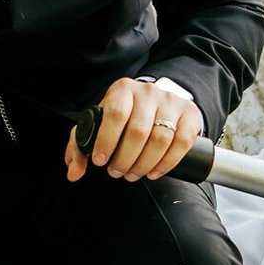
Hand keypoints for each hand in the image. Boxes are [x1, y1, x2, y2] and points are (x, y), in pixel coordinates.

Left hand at [65, 77, 202, 182]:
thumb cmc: (122, 117)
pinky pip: (182, 142)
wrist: (156, 103)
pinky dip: (167, 163)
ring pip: (161, 139)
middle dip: (125, 159)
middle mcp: (148, 92)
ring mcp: (171, 102)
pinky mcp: (189, 114)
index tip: (100, 161)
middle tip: (117, 172)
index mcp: (122, 90)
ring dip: (145, 164)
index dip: (107, 140)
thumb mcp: (98, 125)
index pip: (115, 114)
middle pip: (138, 131)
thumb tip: (73, 174)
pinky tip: (154, 172)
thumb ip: (80, 148)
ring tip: (133, 174)